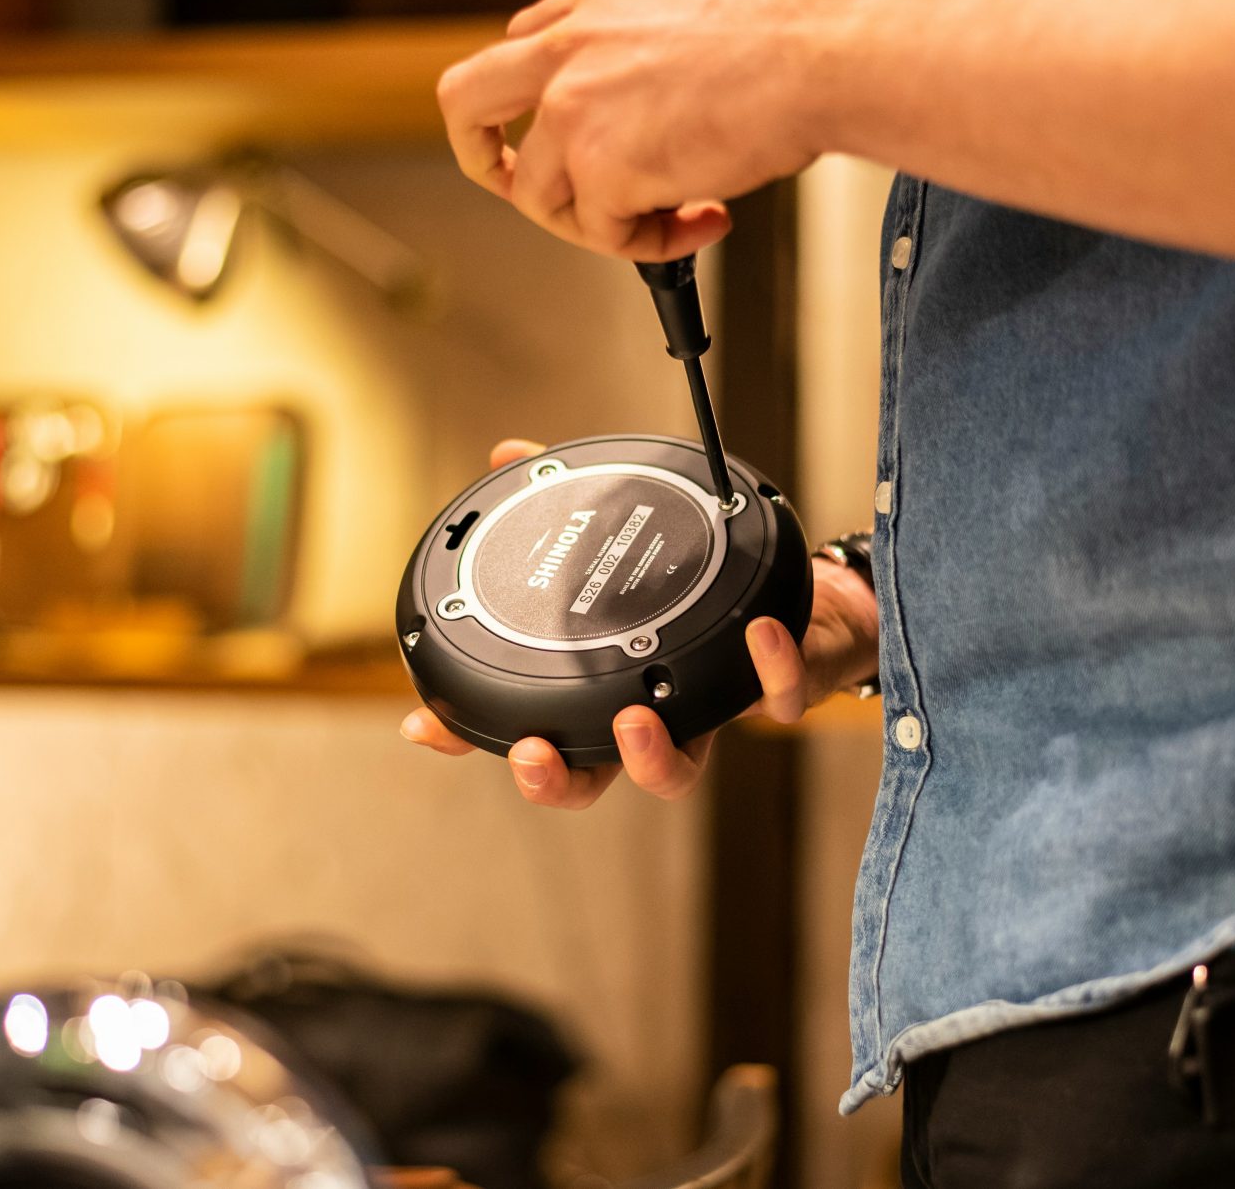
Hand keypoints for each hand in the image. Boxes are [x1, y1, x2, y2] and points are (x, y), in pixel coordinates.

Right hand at [399, 440, 880, 809]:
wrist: (809, 605)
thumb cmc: (708, 587)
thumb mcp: (629, 538)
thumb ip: (566, 501)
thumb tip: (509, 454)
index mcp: (606, 687)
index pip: (531, 725)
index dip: (472, 736)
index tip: (425, 724)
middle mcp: (653, 714)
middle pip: (591, 778)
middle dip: (556, 779)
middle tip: (532, 753)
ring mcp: (712, 713)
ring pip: (677, 772)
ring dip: (651, 758)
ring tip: (638, 720)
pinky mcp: (778, 691)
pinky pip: (777, 697)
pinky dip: (769, 668)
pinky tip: (758, 633)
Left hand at [436, 0, 834, 259]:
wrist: (817, 57)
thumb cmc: (780, 44)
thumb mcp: (683, 21)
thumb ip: (636, 60)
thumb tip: (636, 113)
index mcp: (591, 10)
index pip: (521, 51)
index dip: (533, 106)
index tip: (559, 137)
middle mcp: (568, 51)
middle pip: (465, 103)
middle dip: (479, 157)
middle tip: (513, 186)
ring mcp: (573, 111)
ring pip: (538, 195)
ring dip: (600, 223)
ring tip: (670, 219)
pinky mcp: (599, 169)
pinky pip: (603, 235)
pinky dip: (652, 244)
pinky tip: (703, 218)